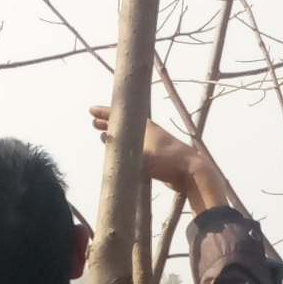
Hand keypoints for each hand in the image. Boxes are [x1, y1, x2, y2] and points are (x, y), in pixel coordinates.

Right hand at [90, 103, 204, 191]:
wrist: (190, 172)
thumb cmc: (166, 161)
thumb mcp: (141, 155)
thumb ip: (122, 149)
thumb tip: (105, 140)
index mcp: (144, 126)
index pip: (120, 115)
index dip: (105, 113)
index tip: (92, 111)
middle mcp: (149, 131)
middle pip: (125, 124)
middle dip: (109, 123)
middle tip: (94, 123)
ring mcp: (154, 143)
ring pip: (130, 135)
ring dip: (116, 135)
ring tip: (104, 137)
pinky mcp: (157, 156)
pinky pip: (136, 147)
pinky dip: (125, 146)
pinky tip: (121, 154)